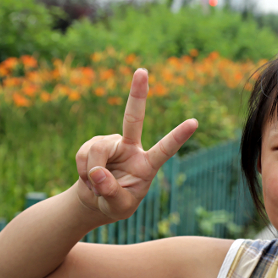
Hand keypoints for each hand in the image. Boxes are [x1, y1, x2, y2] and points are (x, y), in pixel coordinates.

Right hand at [75, 68, 197, 221]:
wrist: (95, 202)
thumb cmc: (115, 204)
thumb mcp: (118, 207)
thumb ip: (111, 192)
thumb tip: (97, 172)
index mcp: (148, 164)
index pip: (165, 149)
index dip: (178, 137)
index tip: (194, 123)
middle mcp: (132, 148)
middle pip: (133, 118)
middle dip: (137, 94)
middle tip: (142, 71)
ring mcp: (112, 143)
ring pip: (97, 149)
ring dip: (91, 172)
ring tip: (96, 186)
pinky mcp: (94, 144)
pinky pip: (84, 155)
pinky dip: (82, 171)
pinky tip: (88, 178)